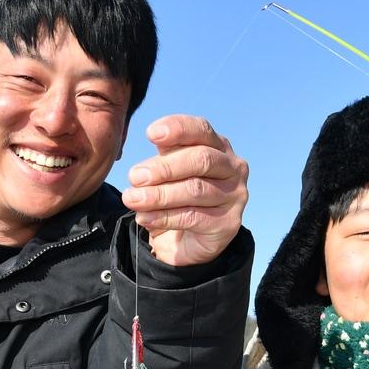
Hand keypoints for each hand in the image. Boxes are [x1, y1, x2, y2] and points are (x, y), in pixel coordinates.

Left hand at [120, 114, 248, 266]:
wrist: (188, 240)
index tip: (150, 134)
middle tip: (134, 176)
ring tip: (133, 199)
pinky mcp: (228, 223)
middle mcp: (232, 167)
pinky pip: (193, 217)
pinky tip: (144, 217)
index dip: (178, 129)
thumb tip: (149, 157)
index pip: (201, 130)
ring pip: (195, 189)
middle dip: (164, 167)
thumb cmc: (179, 196)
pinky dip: (164, 217)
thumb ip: (165, 158)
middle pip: (201, 159)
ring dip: (159, 195)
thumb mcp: (169, 171)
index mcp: (218, 146)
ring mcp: (235, 196)